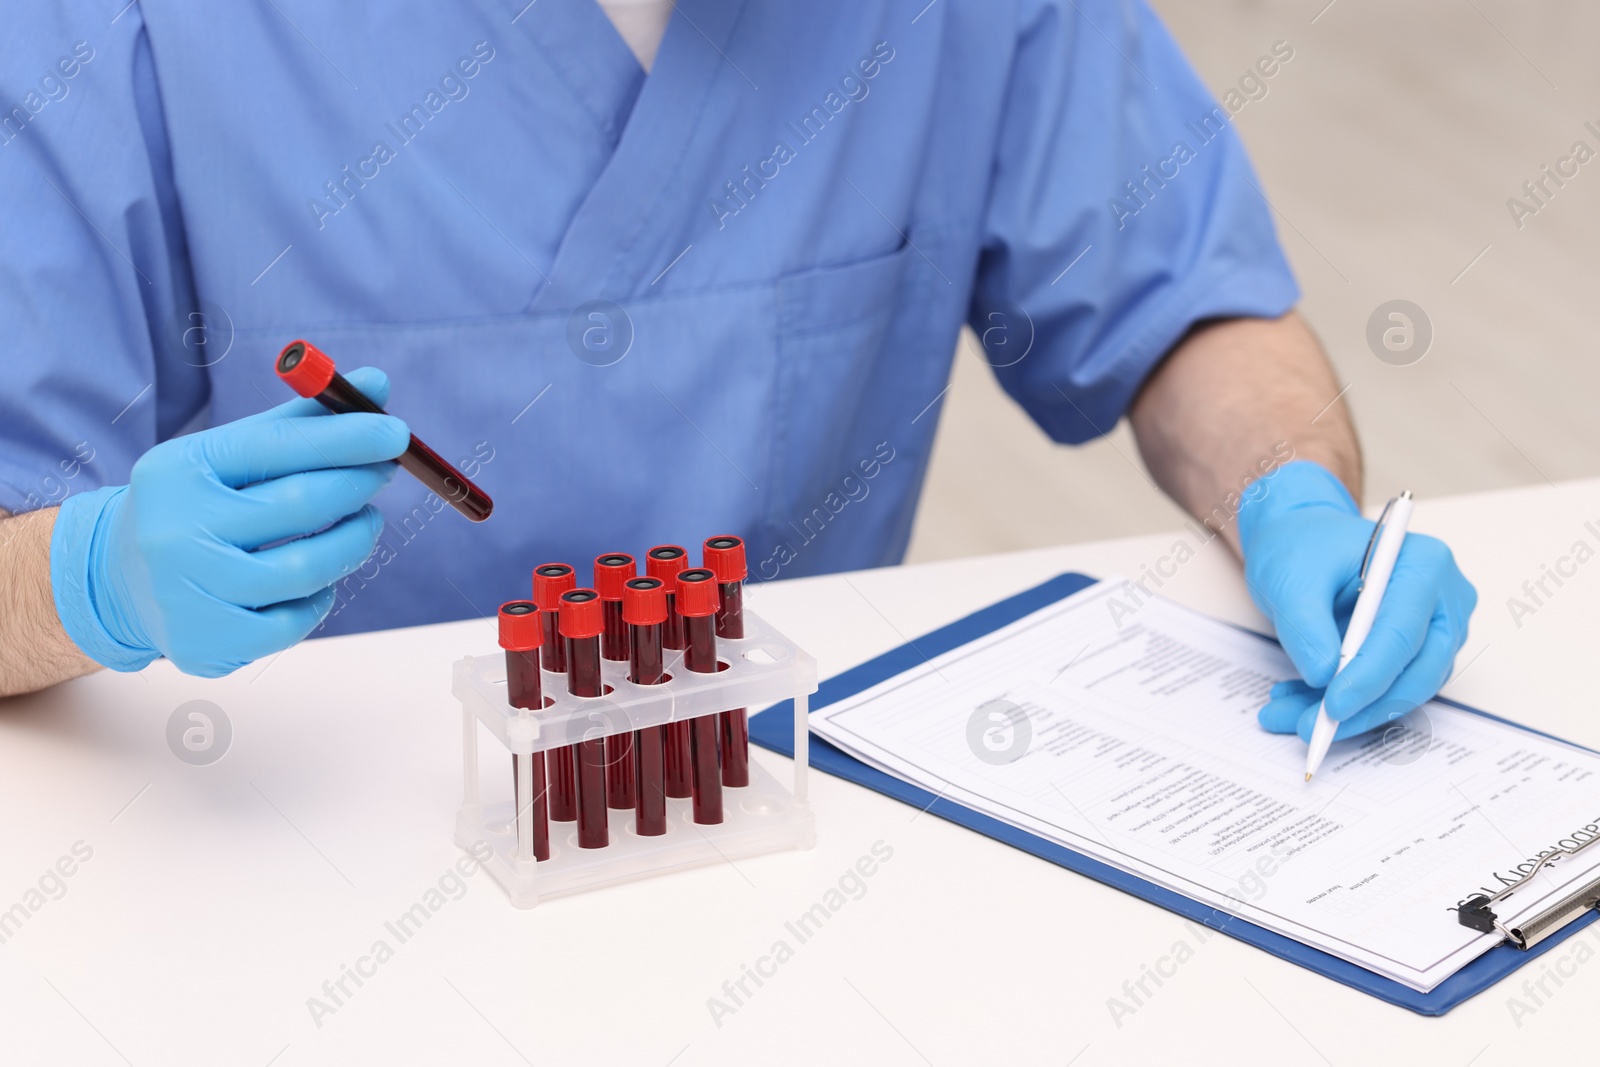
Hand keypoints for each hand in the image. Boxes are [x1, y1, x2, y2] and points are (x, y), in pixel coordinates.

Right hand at [51, 368, 408, 676]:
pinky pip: (294, 622)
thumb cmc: (201, 503)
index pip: (277, 447)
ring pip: (308, 570)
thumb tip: (377, 383)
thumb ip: (303, 421)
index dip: (346, 438)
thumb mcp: (232, 456)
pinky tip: (316, 581)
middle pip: (300, 505)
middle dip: (357, 485)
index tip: (397, 433)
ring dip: (353, 544)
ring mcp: (187, 592)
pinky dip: (320, 598)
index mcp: (180, 470)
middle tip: (385, 472)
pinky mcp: (205, 642)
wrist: (123, 579)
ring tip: (363, 526)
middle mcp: (175, 530)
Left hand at [1237, 461, 1476, 742]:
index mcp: (1423, 565)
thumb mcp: (1290, 579)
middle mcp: (1443, 598)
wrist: (1299, 542)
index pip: (1402, 632)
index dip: (1368, 677)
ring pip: (1404, 688)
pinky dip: (1347, 704)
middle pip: (1418, 669)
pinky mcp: (1417, 651)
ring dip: (1349, 713)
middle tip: (1310, 728)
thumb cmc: (1301, 548)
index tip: (1332, 709)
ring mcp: (1436, 627)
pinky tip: (1300, 705)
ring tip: (1288, 715)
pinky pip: (1389, 688)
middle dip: (1363, 707)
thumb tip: (1323, 677)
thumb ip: (1306, 626)